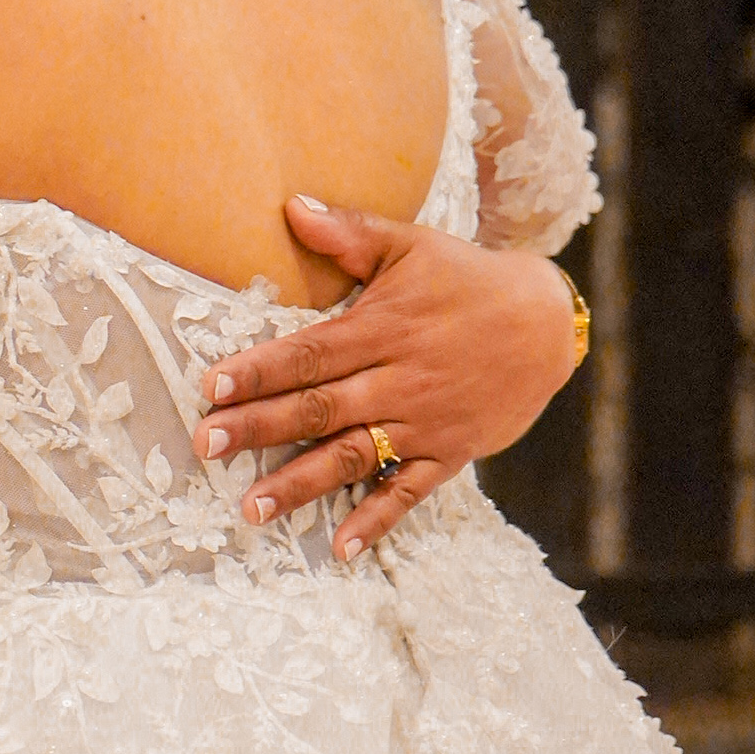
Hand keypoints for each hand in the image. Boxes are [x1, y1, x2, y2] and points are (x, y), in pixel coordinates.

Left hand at [192, 196, 579, 560]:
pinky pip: (409, 493)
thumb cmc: (467, 279)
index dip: (260, 371)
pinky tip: (340, 547)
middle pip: (320, 408)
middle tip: (206, 445)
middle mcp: (399, 380)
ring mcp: (424, 423)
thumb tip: (291, 205)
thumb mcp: (411, 246)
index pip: (310, 353)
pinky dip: (376, 520)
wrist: (548, 322)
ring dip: (301, 484)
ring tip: (251, 509)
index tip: (212, 387)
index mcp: (382, 329)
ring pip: (354, 456)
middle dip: (260, 428)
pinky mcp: (449, 454)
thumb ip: (349, 233)